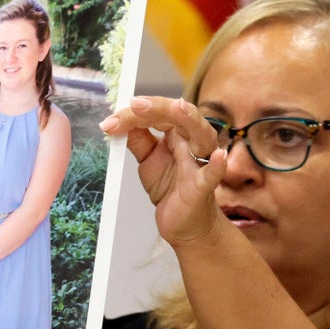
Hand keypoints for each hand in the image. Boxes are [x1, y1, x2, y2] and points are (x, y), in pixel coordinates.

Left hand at [100, 96, 227, 246]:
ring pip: (201, 136)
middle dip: (157, 107)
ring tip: (179, 108)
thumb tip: (118, 121)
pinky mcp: (202, 188)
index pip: (158, 113)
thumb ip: (137, 139)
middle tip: (135, 104)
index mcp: (177, 133)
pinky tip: (218, 156)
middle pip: (179, 116)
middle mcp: (191, 142)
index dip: (134, 114)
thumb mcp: (148, 159)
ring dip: (190, 120)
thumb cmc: (170, 187)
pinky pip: (211, 176)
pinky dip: (216, 166)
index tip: (111, 121)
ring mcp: (199, 163)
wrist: (185, 224)